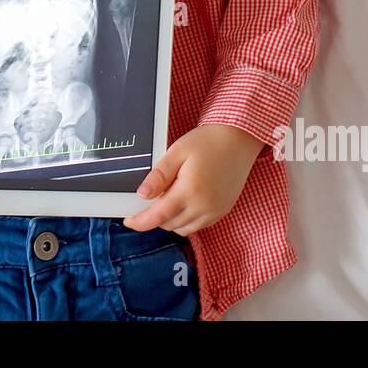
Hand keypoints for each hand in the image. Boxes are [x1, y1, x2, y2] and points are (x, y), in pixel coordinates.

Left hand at [121, 124, 266, 235]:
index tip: (128, 221)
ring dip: (170, 220)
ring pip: (184, 228)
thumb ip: (159, 175)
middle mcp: (204, 206)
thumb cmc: (207, 142)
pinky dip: (186, 220)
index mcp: (190, 191)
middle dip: (154, 217)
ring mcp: (216, 211)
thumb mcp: (177, 152)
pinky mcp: (223, 210)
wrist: (239, 139)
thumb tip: (142, 194)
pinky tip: (183, 202)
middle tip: (148, 201)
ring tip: (166, 199)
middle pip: (170, 224)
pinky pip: (199, 225)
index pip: (159, 216)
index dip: (141, 222)